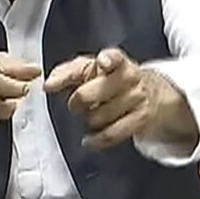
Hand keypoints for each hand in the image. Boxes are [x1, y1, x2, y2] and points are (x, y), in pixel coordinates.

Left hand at [44, 48, 192, 151]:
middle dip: (78, 100)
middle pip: (97, 91)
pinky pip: (112, 134)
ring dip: (89, 119)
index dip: (108, 59)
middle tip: (75, 104)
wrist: (151, 92)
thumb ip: (67, 73)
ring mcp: (137, 98)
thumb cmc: (112, 79)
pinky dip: (96, 140)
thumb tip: (49, 85)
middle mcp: (130, 77)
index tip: (102, 62)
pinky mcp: (140, 119)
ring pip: (101, 115)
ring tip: (90, 115)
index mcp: (117, 62)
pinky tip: (88, 140)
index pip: (114, 57)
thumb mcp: (91, 69)